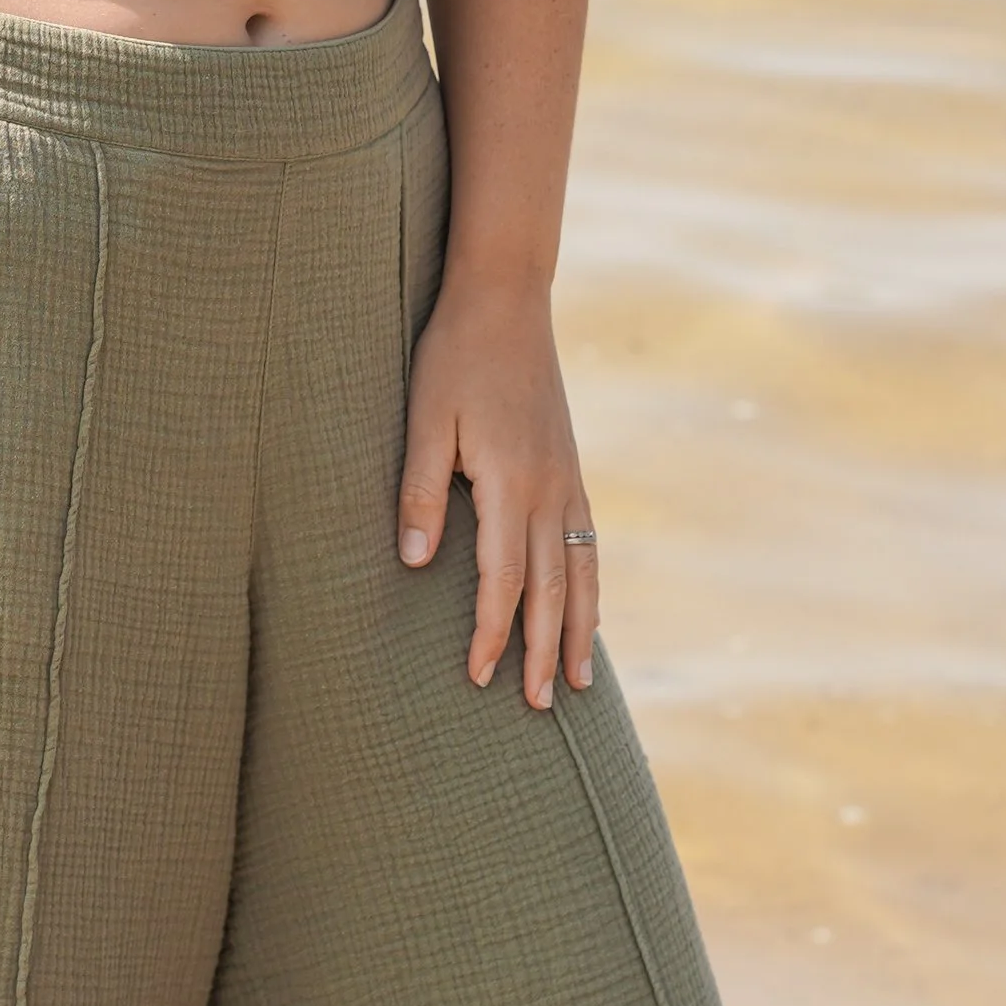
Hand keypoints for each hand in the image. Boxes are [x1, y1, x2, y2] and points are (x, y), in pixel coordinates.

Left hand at [396, 270, 597, 705]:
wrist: (506, 299)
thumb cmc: (453, 355)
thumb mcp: (423, 417)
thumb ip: (421, 490)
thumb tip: (413, 564)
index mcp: (510, 482)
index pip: (503, 579)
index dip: (491, 632)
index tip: (478, 677)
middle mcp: (550, 488)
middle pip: (551, 588)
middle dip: (541, 650)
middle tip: (540, 707)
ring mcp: (568, 477)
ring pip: (581, 569)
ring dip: (578, 629)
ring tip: (578, 681)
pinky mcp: (572, 465)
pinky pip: (589, 540)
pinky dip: (591, 584)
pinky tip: (587, 610)